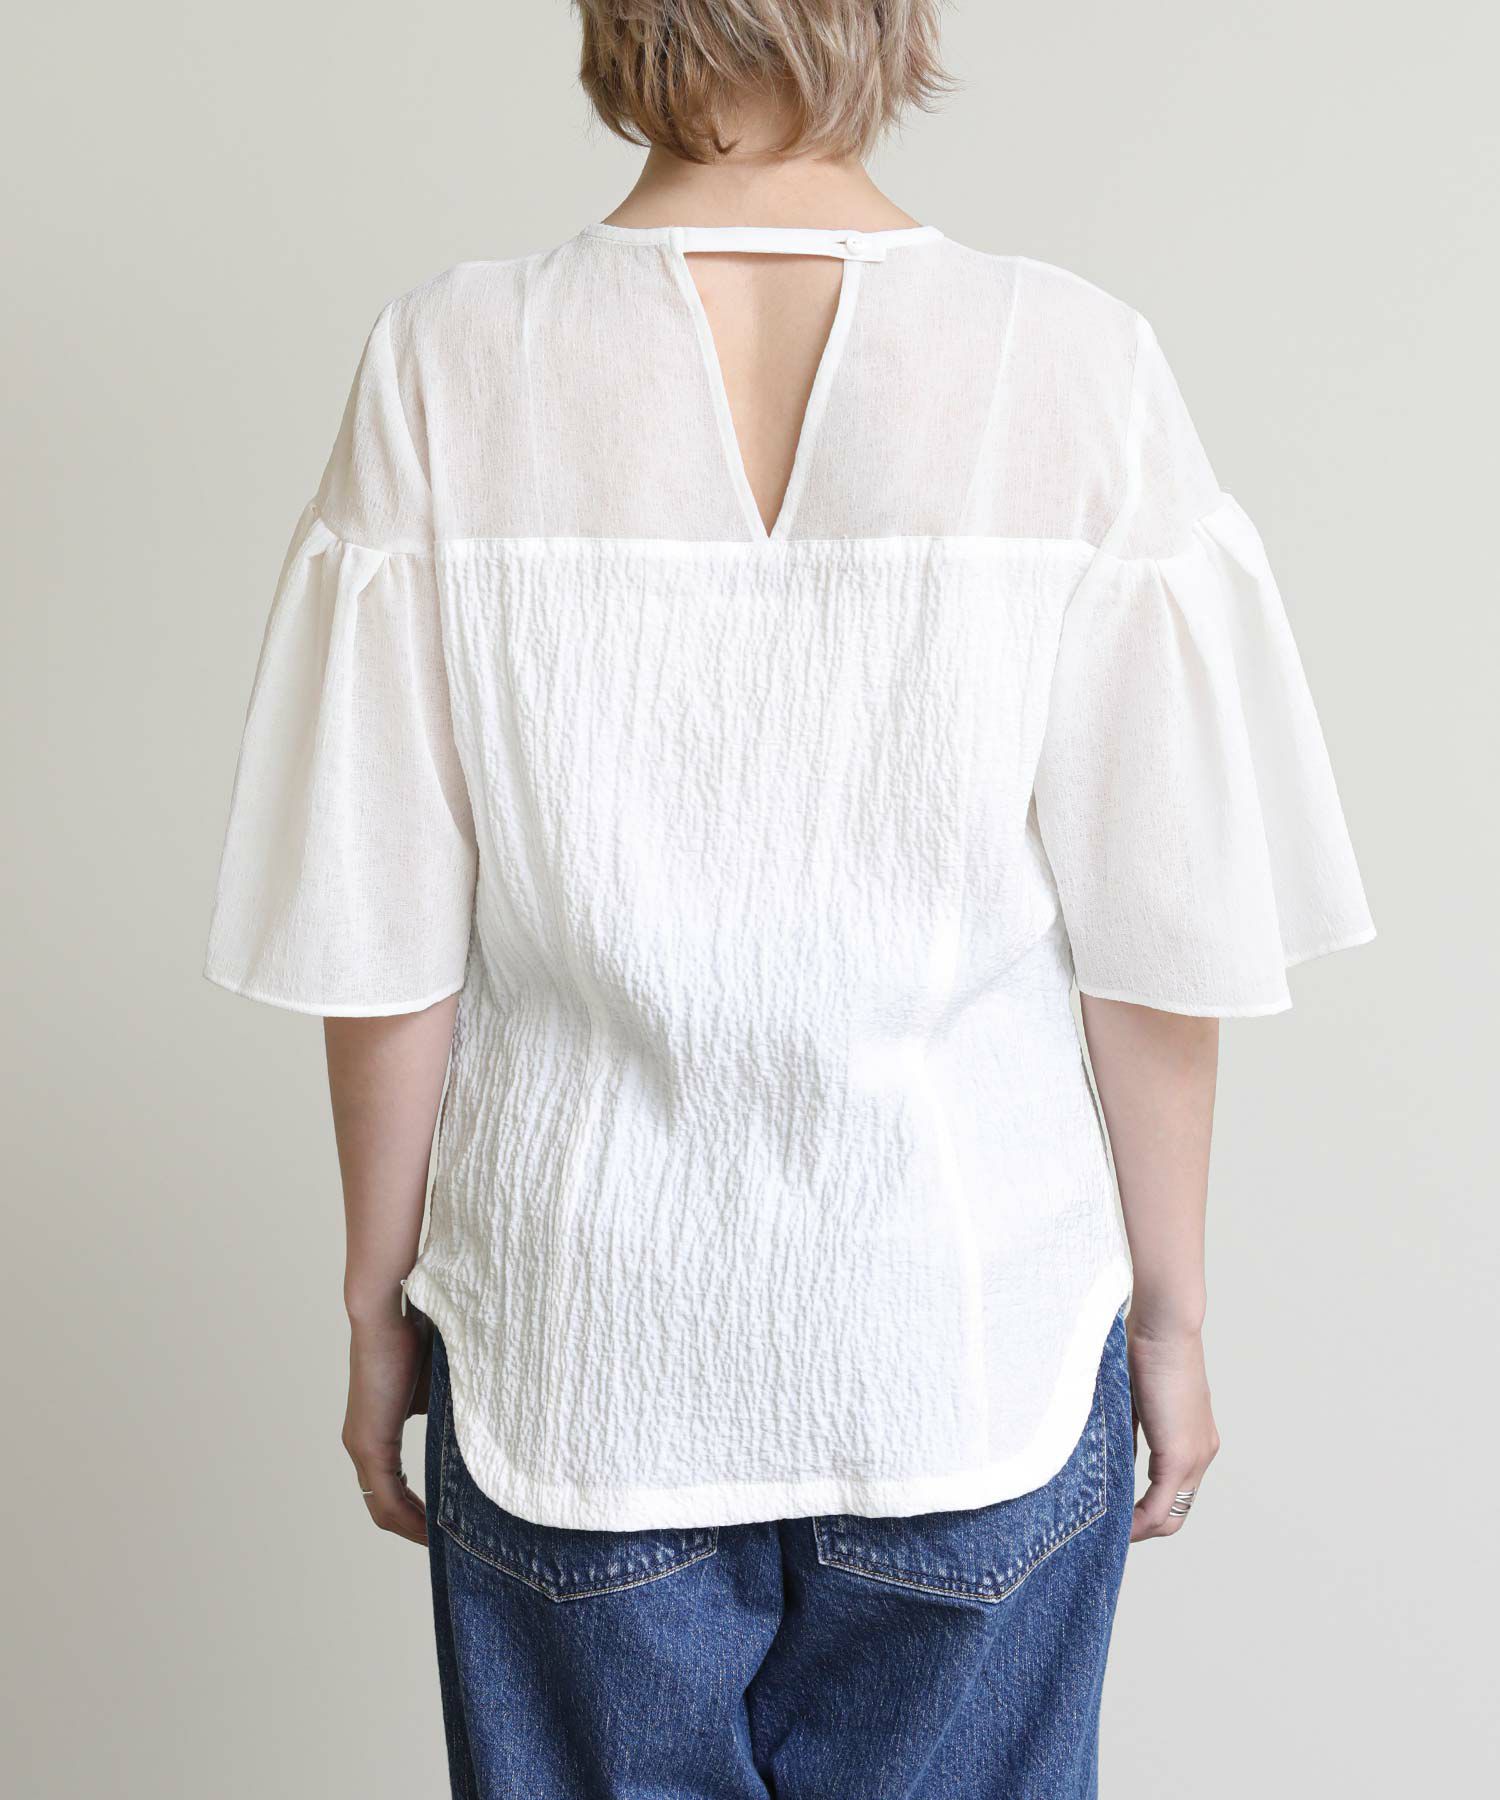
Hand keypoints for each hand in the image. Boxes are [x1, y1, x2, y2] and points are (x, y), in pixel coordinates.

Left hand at [341, 1308, 431, 1545]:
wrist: (388, 1311)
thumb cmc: (417, 1335)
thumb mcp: (441, 1383)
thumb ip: (450, 1411)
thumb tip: (483, 1429)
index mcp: (376, 1429)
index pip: (393, 1485)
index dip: (417, 1509)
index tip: (446, 1521)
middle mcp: (362, 1443)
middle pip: (385, 1506)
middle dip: (416, 1528)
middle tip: (448, 1544)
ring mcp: (361, 1445)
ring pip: (383, 1508)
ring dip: (412, 1529)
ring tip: (445, 1544)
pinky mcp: (368, 1443)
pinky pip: (385, 1498)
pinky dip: (408, 1519)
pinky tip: (432, 1531)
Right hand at [1126, 1317, 1220, 1541]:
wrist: (1163, 1324)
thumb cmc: (1144, 1345)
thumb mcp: (1133, 1397)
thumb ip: (1128, 1428)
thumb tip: (1104, 1451)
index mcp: (1194, 1438)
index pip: (1175, 1491)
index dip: (1147, 1508)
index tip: (1115, 1511)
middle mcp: (1202, 1453)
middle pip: (1176, 1514)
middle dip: (1142, 1528)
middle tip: (1108, 1529)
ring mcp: (1195, 1458)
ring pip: (1171, 1517)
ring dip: (1138, 1530)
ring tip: (1105, 1531)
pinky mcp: (1180, 1456)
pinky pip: (1160, 1508)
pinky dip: (1138, 1523)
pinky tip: (1116, 1527)